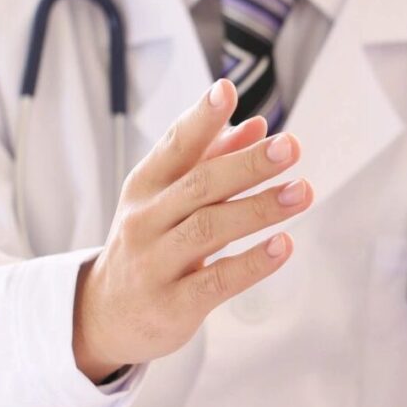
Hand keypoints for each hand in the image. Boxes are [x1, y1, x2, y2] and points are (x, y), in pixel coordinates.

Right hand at [72, 79, 314, 381]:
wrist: (104, 316)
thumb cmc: (147, 246)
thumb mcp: (166, 200)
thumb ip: (210, 161)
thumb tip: (257, 125)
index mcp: (144, 187)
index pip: (174, 146)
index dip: (200, 119)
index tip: (227, 90)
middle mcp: (146, 221)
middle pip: (199, 185)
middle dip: (248, 164)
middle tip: (290, 146)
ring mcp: (156, 264)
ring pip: (209, 229)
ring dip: (259, 208)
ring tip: (302, 191)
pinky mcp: (173, 305)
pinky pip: (217, 281)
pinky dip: (252, 263)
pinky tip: (284, 245)